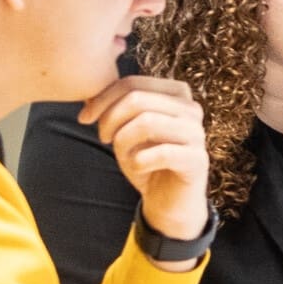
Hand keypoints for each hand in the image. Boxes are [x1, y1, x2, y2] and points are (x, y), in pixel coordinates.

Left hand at [79, 75, 208, 245]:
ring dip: (123, 141)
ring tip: (122, 155)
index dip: (102, 99)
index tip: (84, 119)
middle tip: (103, 139)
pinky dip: (139, 162)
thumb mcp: (125, 129)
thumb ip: (114, 108)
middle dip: (110, 119)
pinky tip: (138, 168)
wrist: (168, 200)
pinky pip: (161, 153)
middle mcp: (191, 108)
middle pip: (138, 99)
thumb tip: (88, 93)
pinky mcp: (198, 159)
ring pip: (147, 122)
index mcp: (176, 94)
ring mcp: (197, 133)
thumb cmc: (146, 160)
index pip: (133, 83)